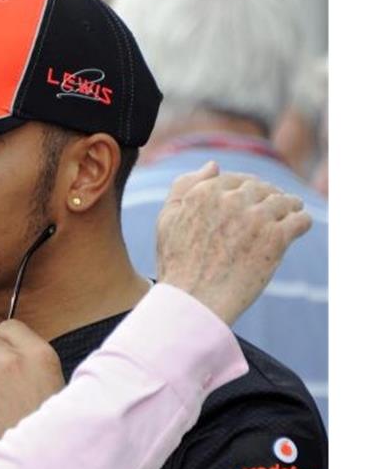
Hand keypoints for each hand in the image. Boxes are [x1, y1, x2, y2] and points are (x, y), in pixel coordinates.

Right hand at [156, 162, 311, 324]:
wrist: (193, 302)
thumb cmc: (177, 266)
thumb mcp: (166, 221)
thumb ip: (183, 187)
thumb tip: (213, 166)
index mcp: (204, 192)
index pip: (236, 180)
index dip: (245, 191)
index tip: (249, 204)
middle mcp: (231, 199)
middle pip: (262, 188)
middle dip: (267, 198)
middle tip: (270, 214)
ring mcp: (256, 217)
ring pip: (285, 201)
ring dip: (288, 208)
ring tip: (288, 218)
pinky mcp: (276, 238)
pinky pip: (301, 220)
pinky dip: (302, 223)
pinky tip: (297, 231)